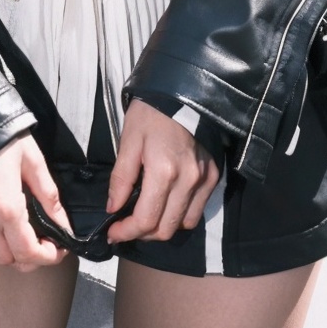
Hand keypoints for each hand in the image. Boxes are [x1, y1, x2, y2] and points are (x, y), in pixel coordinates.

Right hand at [0, 133, 73, 271]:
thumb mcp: (32, 160)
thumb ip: (49, 196)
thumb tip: (63, 223)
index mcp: (7, 207)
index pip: (28, 252)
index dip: (47, 257)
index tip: (55, 251)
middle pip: (6, 259)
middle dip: (27, 256)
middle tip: (38, 243)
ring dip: (0, 252)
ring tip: (11, 237)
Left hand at [106, 99, 219, 245]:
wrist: (183, 94)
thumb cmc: (151, 114)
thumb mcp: (129, 140)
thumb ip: (121, 178)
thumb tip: (112, 209)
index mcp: (164, 171)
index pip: (146, 219)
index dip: (126, 232)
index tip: (112, 232)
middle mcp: (188, 180)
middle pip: (165, 229)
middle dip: (142, 234)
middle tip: (126, 225)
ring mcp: (204, 180)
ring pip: (184, 224)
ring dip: (162, 227)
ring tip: (147, 216)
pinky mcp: (213, 176)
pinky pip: (197, 210)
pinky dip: (180, 215)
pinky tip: (167, 204)